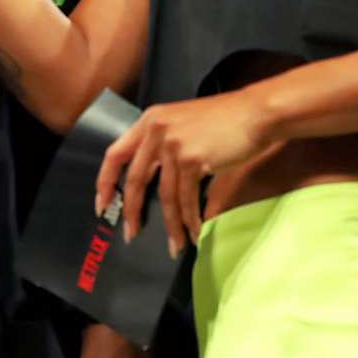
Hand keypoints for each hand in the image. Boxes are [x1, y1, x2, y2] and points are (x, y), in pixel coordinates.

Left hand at [94, 92, 276, 256]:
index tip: (101, 205)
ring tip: (174, 244)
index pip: (115, 154)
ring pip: (165, 195)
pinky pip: (187, 198)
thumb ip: (162, 147)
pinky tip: (195, 231)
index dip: (105, 182)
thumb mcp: (181, 124)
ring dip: (171, 224)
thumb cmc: (224, 121)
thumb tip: (150, 184)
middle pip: (135, 180)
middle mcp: (156, 130)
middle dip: (132, 212)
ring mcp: (173, 144)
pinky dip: (191, 219)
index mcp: (149, 121)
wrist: (256, 113)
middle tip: (131, 234)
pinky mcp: (192, 159)